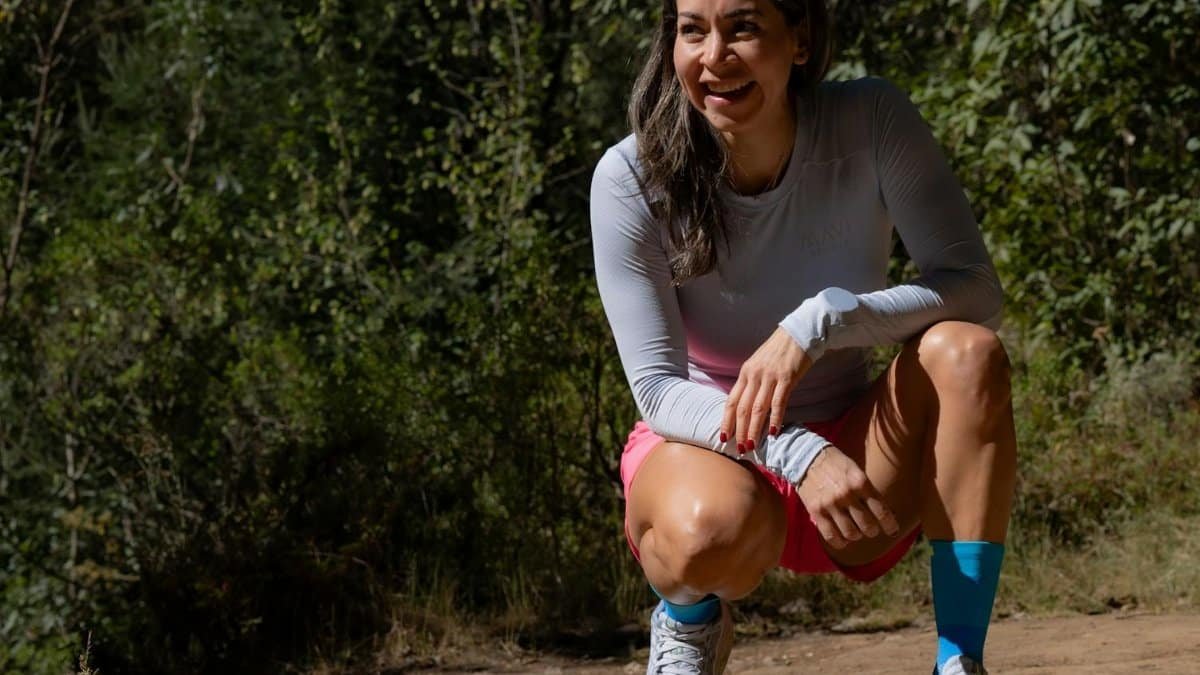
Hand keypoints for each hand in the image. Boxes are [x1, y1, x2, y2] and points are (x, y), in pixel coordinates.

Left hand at [720, 327, 810, 452]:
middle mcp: (754, 375)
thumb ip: (753, 383)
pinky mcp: (787, 377)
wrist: (799, 332)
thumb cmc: (780, 351)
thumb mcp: (760, 364)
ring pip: (758, 408)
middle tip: (740, 449)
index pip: (732, 401)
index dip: (727, 421)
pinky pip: (779, 402)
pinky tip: (774, 432)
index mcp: (746, 373)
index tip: (724, 438)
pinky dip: (776, 419)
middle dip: (740, 431)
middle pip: (743, 408)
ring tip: (753, 445)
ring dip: (754, 429)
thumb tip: (747, 406)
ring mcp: (770, 376)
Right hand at [796, 445, 899, 548]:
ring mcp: (830, 504)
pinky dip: (840, 542)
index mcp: (860, 482)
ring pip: (851, 534)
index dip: (890, 525)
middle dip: (872, 530)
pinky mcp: (816, 511)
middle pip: (868, 526)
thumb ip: (869, 492)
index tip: (892, 530)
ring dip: (856, 535)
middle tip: (870, 528)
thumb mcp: (856, 471)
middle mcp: (846, 494)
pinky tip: (842, 537)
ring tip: (854, 530)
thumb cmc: (836, 465)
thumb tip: (886, 514)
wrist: (805, 457)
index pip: (882, 511)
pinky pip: (831, 536)